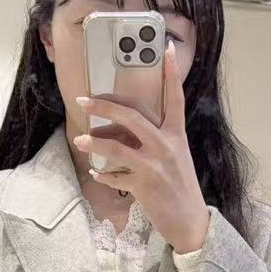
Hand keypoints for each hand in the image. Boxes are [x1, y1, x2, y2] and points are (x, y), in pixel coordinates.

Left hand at [75, 42, 209, 253]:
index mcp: (177, 135)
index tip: (167, 49)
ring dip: (95, 143)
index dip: (172, 73)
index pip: (175, 98)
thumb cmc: (180, 187)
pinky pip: (115, 177)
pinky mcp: (144, 186)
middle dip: (104, 106)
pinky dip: (104, 176)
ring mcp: (154, 166)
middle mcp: (166, 146)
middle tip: (83, 101)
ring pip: (117, 147)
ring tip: (81, 141)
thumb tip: (125, 130)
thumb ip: (156, 140)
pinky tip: (96, 174)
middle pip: (132, 117)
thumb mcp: (175, 157)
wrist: (190, 222)